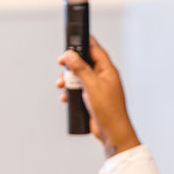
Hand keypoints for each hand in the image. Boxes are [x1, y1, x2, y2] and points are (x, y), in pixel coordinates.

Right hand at [57, 36, 140, 156]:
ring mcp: (97, 88)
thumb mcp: (92, 85)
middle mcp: (103, 77)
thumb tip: (70, 55)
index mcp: (107, 70)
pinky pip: (78, 91)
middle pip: (84, 63)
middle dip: (71, 64)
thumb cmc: (109, 110)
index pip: (95, 49)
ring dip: (68, 80)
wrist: (112, 133)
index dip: (82, 43)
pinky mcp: (92, 99)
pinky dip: (70, 92)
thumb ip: (80, 69)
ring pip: (79, 77)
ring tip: (61, 85)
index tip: (70, 41)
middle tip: (61, 66)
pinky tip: (66, 97)